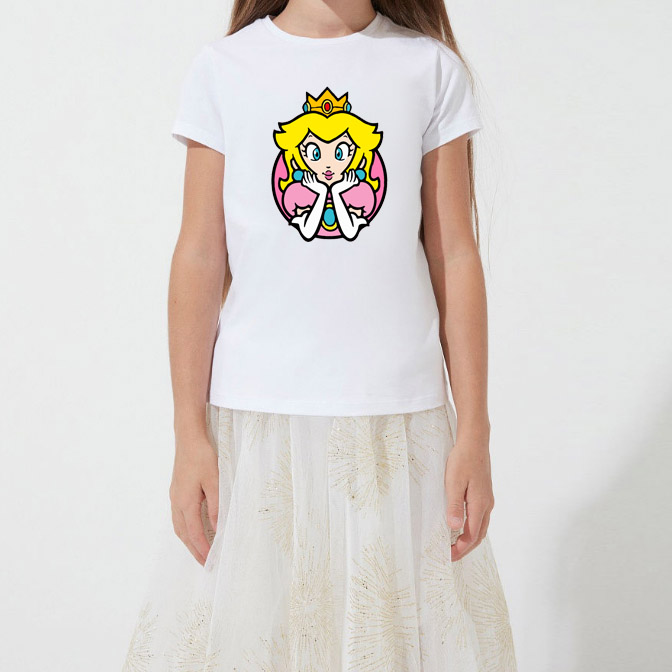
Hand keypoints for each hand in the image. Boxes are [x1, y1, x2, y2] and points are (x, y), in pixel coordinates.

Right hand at [169, 433, 218, 565]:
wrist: (188, 438)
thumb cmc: (202, 457)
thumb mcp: (215, 481)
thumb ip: (216, 506)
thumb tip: (218, 528)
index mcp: (185, 502)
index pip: (194, 533)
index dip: (202, 549)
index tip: (210, 562)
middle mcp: (176, 502)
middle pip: (183, 534)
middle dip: (194, 550)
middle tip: (205, 564)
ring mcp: (174, 496)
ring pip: (179, 526)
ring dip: (188, 541)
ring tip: (199, 551)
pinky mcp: (176, 490)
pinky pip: (179, 517)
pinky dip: (186, 529)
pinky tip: (193, 529)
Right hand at [302, 170, 326, 194]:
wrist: (323, 191)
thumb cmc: (318, 187)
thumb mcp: (313, 185)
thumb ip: (311, 182)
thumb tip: (310, 176)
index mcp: (309, 186)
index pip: (304, 183)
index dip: (302, 179)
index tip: (303, 176)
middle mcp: (310, 185)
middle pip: (306, 180)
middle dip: (305, 175)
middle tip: (304, 170)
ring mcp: (313, 184)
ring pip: (310, 179)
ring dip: (308, 175)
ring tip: (308, 171)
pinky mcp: (317, 184)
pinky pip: (314, 180)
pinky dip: (313, 176)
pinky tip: (313, 174)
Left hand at [332, 169, 359, 194]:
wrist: (336, 190)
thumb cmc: (340, 187)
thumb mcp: (345, 184)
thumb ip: (347, 181)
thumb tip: (348, 175)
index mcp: (350, 185)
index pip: (356, 182)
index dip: (357, 178)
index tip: (355, 175)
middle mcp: (349, 185)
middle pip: (353, 178)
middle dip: (353, 174)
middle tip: (353, 170)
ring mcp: (346, 184)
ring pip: (349, 178)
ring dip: (350, 174)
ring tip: (350, 170)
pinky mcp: (343, 183)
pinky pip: (345, 178)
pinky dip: (345, 175)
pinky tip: (345, 173)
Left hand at [444, 432, 493, 561]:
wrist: (475, 442)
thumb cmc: (463, 460)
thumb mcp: (453, 483)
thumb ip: (454, 506)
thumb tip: (454, 528)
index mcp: (480, 505)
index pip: (472, 536)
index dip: (461, 549)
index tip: (448, 555)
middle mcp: (487, 505)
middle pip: (479, 535)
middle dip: (466, 548)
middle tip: (450, 555)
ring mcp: (487, 499)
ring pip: (481, 527)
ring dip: (470, 538)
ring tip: (454, 544)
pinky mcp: (484, 493)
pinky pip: (480, 517)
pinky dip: (472, 527)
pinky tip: (461, 525)